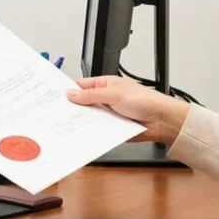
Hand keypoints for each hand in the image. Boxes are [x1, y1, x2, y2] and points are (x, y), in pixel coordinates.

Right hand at [66, 77, 190, 145]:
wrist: (161, 121)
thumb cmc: (146, 101)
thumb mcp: (114, 93)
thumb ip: (92, 94)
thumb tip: (72, 93)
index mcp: (106, 84)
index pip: (82, 85)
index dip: (70, 90)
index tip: (57, 97)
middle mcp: (106, 99)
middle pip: (84, 103)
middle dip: (74, 108)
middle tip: (60, 113)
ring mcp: (109, 114)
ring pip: (90, 118)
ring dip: (84, 121)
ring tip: (70, 124)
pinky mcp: (113, 128)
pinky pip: (98, 130)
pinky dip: (93, 131)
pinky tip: (85, 134)